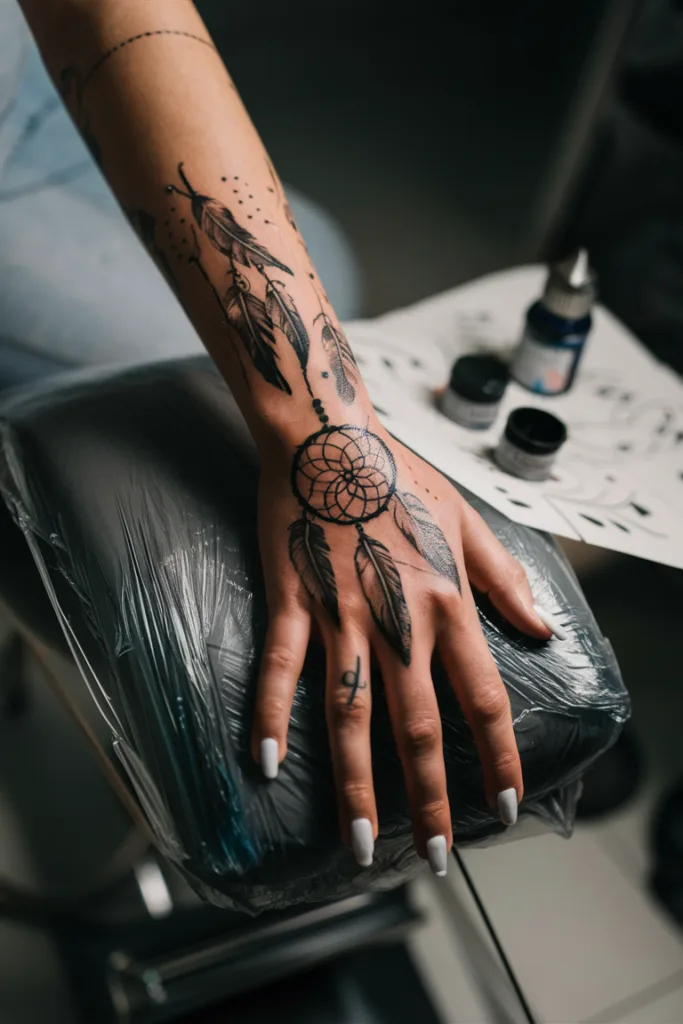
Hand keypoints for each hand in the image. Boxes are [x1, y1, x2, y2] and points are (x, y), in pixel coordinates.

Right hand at [251, 415, 558, 874]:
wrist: (329, 437)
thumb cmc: (400, 476)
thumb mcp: (468, 521)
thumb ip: (506, 579)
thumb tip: (544, 630)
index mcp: (447, 602)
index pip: (482, 695)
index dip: (497, 755)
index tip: (504, 803)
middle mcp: (398, 619)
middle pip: (417, 724)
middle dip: (429, 798)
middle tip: (436, 856)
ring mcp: (340, 614)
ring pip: (350, 713)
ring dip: (356, 783)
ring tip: (360, 841)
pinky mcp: (293, 600)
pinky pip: (281, 665)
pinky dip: (270, 713)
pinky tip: (265, 762)